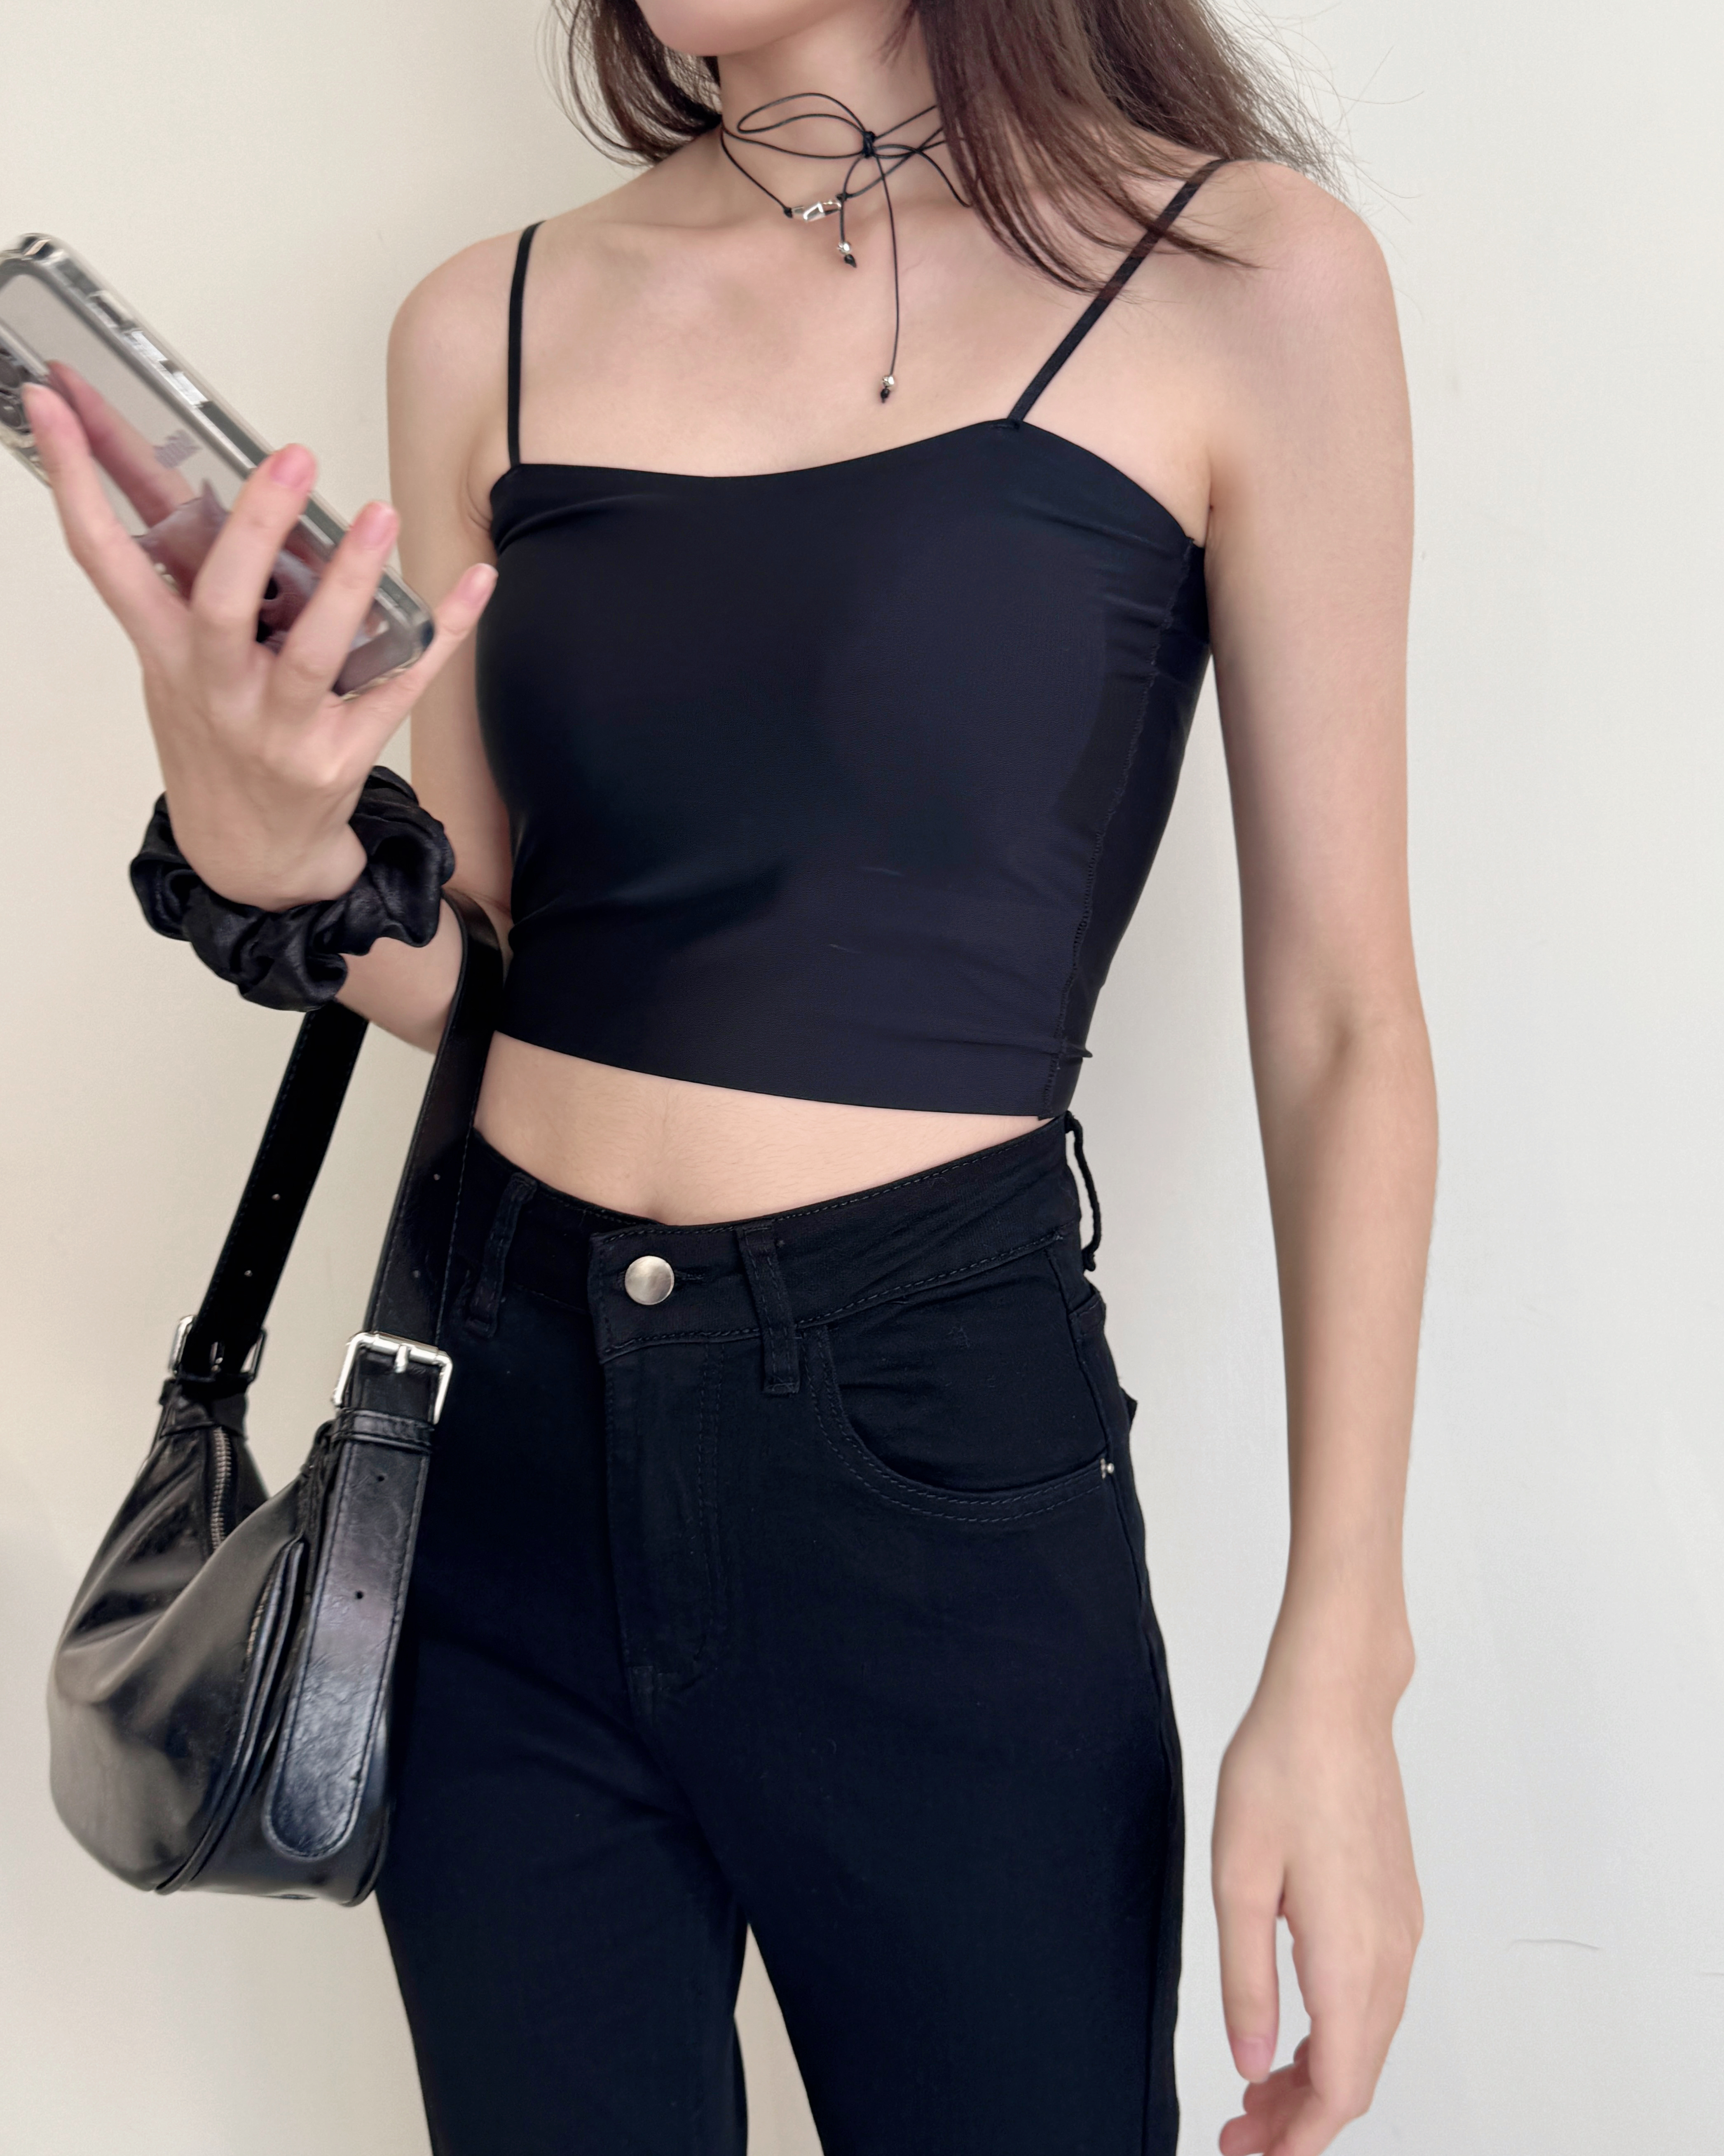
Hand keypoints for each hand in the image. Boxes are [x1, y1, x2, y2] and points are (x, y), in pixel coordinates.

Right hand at [22, 375, 495, 908]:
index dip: (76, 479)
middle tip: (290, 458)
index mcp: (167, 654)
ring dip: (350, 580)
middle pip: (224, 603)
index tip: (52, 402)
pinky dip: (442, 632)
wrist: (249, 855)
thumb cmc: (218, 740)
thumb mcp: (176, 666)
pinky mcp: (341, 755)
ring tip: (379, 513)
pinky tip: (476, 581)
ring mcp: (281, 728)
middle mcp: (218, 690)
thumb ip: (182, 585)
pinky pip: (401, 686)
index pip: (105, 559)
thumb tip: (175, 477)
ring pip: (316, 651)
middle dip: (254, 528)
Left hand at [1211, 1649, 1420, 2153]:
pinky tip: (1293, 2024)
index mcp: (1348, 1955)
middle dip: (1301, 2117)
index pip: (1340, 2088)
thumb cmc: (1281, 1767)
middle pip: (1358, 2072)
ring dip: (1318, 2075)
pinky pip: (1374, 1995)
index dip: (1297, 2139)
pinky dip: (1336, 2030)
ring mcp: (1400, 1926)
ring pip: (1368, 2036)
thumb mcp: (1237, 1877)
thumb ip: (1246, 1980)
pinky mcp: (1396, 1901)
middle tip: (1239, 2132)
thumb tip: (1252, 2064)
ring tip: (1257, 2089)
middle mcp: (1389, 1952)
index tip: (1250, 2154)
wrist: (1335, 1698)